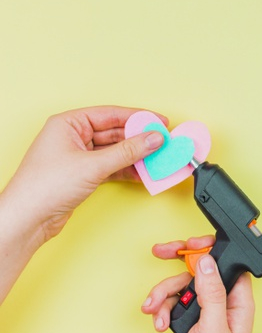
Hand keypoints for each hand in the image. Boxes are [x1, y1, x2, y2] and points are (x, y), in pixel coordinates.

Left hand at [0, 106, 165, 303]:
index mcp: (69, 123)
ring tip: (157, 158)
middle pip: (115, 132)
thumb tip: (152, 139)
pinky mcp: (83, 173)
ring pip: (115, 150)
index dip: (138, 117)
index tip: (160, 122)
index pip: (111, 114)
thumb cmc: (45, 187)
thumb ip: (128, 151)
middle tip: (162, 142)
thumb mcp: (93, 165)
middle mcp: (73, 136)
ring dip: (136, 155)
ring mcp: (78, 156)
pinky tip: (143, 173)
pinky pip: (112, 166)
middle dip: (139, 138)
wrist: (28, 219)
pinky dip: (128, 169)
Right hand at [142, 236, 254, 332]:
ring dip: (164, 294)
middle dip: (178, 263)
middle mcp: (223, 303)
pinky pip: (173, 303)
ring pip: (182, 286)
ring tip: (154, 309)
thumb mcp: (213, 329)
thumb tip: (207, 262)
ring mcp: (205, 311)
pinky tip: (160, 323)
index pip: (227, 263)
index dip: (209, 249)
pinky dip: (162, 310)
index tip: (189, 244)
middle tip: (161, 251)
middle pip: (201, 270)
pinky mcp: (189, 321)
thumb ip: (212, 294)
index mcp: (238, 301)